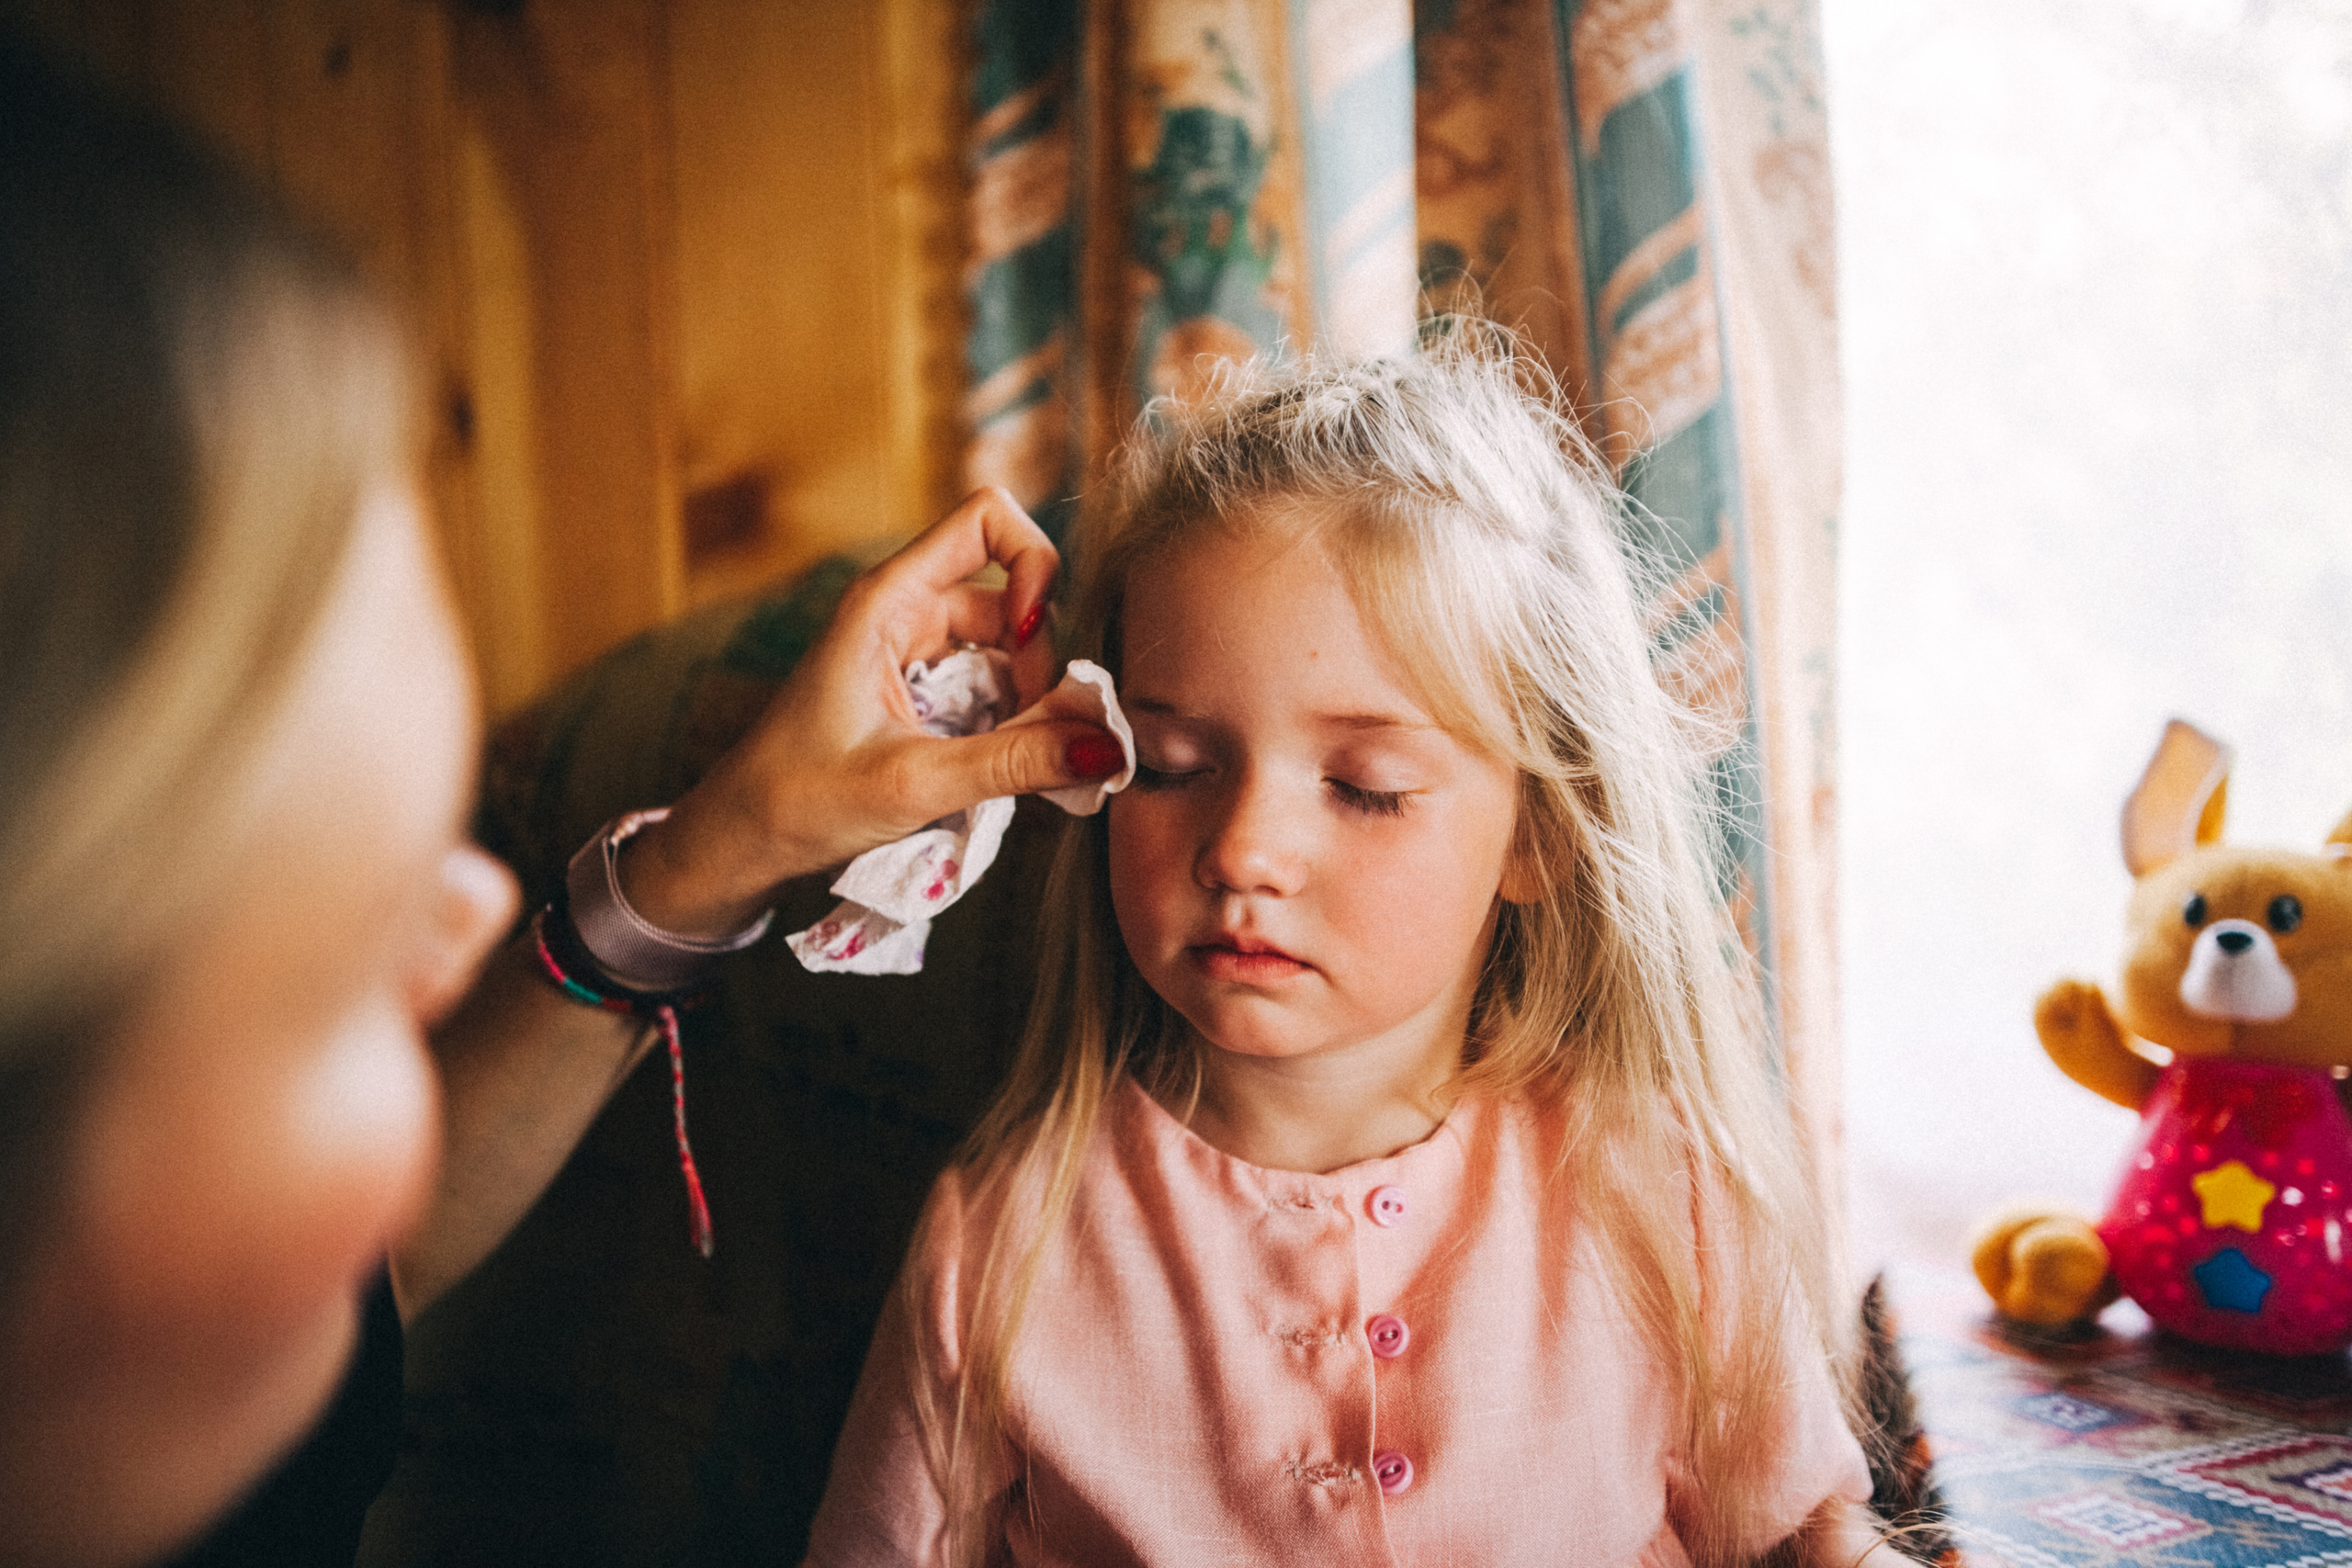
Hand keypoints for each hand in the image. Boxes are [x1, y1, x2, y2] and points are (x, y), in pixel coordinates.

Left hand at [616, 488, 1122, 934]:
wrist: (743, 840)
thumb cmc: (801, 800)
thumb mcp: (914, 783)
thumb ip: (1015, 762)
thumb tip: (1108, 747)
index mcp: (888, 601)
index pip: (986, 519)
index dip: (1033, 564)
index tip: (1037, 641)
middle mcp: (904, 612)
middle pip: (1014, 598)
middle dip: (1041, 663)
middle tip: (1036, 737)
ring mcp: (914, 653)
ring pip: (1010, 650)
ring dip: (1031, 703)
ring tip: (1018, 765)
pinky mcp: (921, 694)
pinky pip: (992, 689)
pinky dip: (1012, 725)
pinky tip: (1001, 771)